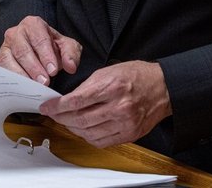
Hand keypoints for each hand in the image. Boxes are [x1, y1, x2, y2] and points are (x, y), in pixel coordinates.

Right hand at [0, 16, 80, 85]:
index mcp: (33, 24)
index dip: (46, 56)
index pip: (39, 39)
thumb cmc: (53, 48)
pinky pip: (3, 70)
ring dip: (23, 75)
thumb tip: (70, 66)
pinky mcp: (0, 59)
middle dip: (35, 68)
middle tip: (46, 82)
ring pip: (10, 60)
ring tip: (36, 86)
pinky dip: (13, 80)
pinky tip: (24, 88)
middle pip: (23, 51)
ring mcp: (5, 46)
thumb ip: (71, 54)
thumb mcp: (67, 47)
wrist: (39, 52)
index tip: (53, 71)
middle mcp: (16, 32)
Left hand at [39, 61, 171, 146]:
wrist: (163, 88)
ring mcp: (125, 123)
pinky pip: (101, 141)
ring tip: (66, 121)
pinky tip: (83, 129)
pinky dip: (87, 137)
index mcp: (112, 86)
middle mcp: (119, 107)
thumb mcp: (110, 70)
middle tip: (54, 114)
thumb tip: (68, 98)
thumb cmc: (137, 75)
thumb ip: (88, 85)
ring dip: (72, 128)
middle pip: (80, 119)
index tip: (47, 107)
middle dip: (62, 118)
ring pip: (88, 133)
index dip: (57, 106)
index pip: (76, 101)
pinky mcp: (129, 134)